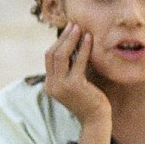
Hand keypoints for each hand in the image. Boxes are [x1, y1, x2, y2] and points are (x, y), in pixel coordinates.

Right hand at [43, 23, 111, 143]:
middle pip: (52, 54)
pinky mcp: (74, 85)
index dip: (58, 42)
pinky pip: (77, 61)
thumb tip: (73, 45)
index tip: (68, 30)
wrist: (95, 119)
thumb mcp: (74, 83)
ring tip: (79, 28)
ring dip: (70, 39)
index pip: (49, 58)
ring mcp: (61, 86)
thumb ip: (69, 68)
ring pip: (61, 55)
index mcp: (50, 84)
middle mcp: (52, 85)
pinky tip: (89, 39)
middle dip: (63, 37)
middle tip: (73, 25)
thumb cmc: (88, 99)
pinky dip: (83, 48)